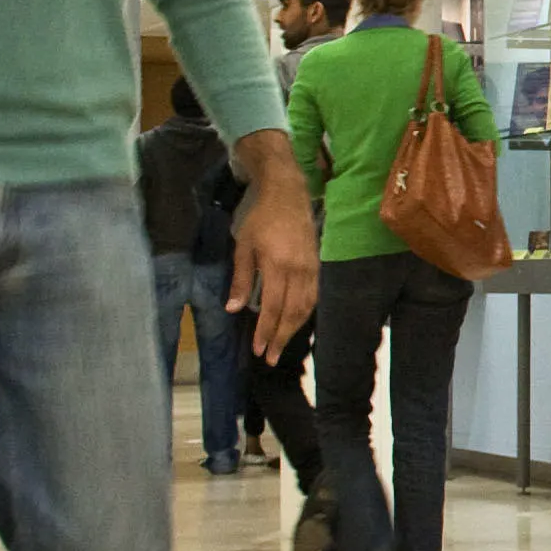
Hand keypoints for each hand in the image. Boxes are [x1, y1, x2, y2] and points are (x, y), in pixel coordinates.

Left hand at [226, 134, 318, 361]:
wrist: (288, 193)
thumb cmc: (260, 218)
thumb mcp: (243, 245)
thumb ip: (241, 278)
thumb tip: (233, 308)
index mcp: (278, 266)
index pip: (272, 307)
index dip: (266, 331)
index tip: (259, 350)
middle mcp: (298, 270)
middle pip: (292, 313)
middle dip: (281, 337)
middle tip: (271, 358)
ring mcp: (311, 268)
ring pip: (306, 307)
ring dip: (294, 329)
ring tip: (282, 344)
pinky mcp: (317, 265)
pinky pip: (314, 296)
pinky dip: (305, 314)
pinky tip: (296, 322)